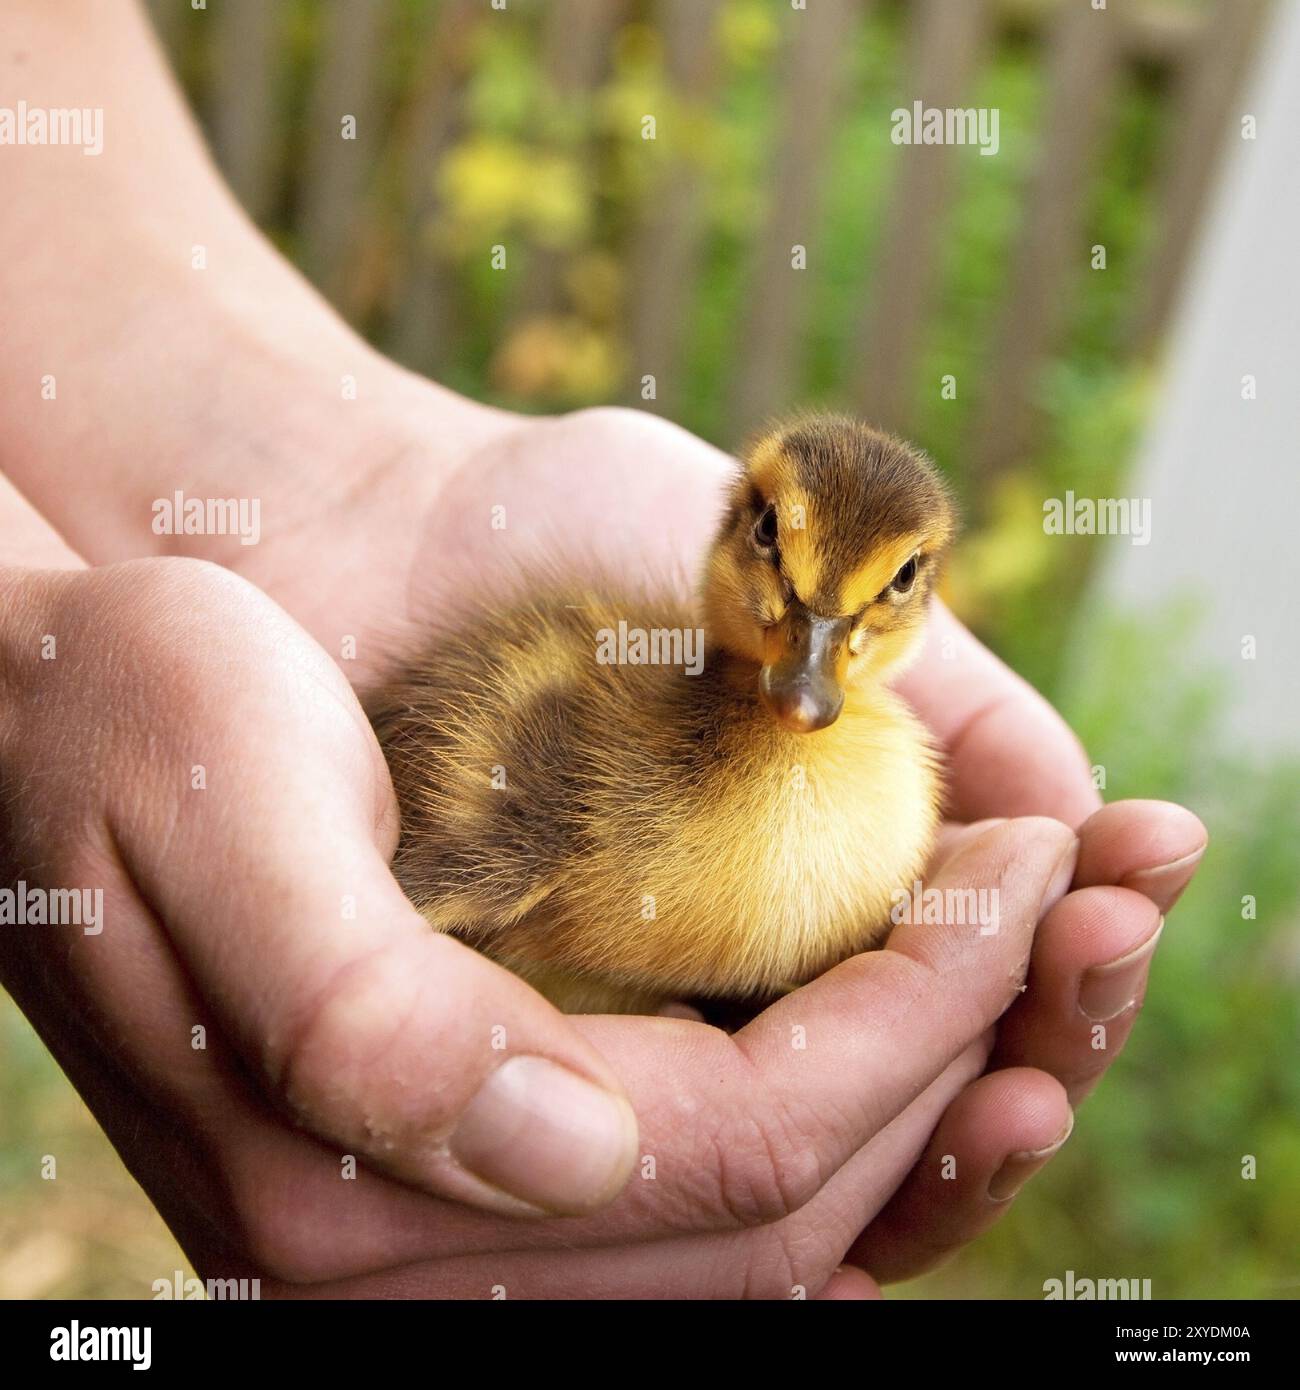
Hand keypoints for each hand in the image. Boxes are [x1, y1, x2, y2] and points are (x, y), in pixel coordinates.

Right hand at [0, 553, 1178, 1298]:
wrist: (52, 703)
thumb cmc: (133, 712)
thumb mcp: (225, 815)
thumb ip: (367, 1015)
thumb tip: (576, 1140)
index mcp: (346, 1168)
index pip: (732, 1151)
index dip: (911, 1023)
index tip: (1022, 876)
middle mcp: (395, 1239)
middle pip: (775, 1216)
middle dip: (956, 1068)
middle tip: (1068, 911)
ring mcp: (429, 1213)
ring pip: (758, 1232)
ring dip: (922, 1110)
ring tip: (1031, 981)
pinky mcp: (455, 1151)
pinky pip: (695, 1197)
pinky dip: (833, 1125)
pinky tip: (907, 1041)